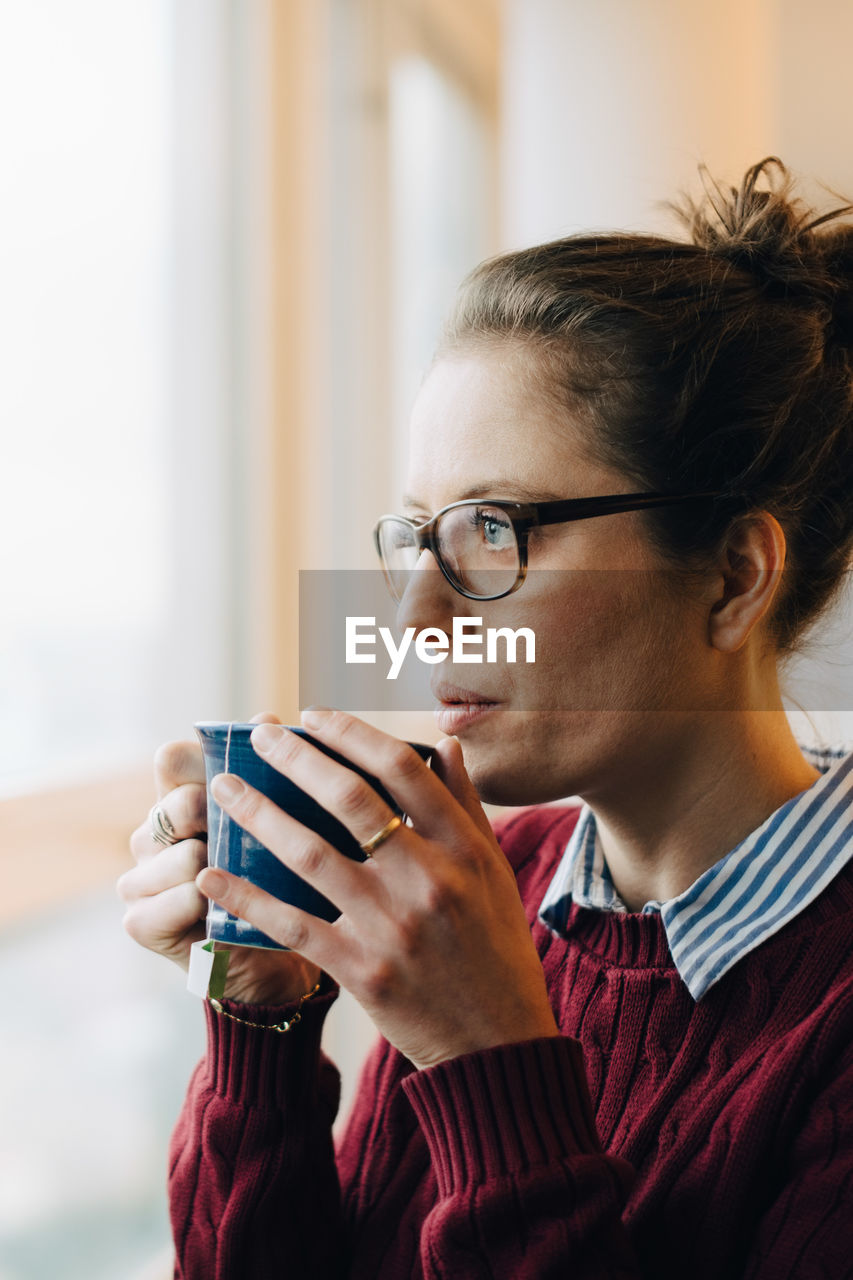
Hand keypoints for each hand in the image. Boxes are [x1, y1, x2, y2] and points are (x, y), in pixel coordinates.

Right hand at [118, 712, 321, 1004]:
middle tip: (233, 830)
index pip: (173, 759)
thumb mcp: (288, 823)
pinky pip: (167, 902)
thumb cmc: (285, 882)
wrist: (277, 959)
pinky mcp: (141, 923)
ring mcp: (142, 879)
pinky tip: (213, 908)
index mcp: (182, 800)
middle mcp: (155, 835)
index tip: (244, 766)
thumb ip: (275, 772)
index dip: (204, 758)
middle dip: (211, 813)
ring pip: (178, 854)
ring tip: (229, 876)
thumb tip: (266, 715)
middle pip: (174, 803)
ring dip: (209, 863)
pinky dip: (197, 905)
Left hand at [195, 708, 559, 1069]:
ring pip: (312, 854)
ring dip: (261, 816)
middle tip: (259, 733)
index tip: (314, 715)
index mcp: (463, 849)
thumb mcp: (494, 873)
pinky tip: (213, 877)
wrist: (498, 1045)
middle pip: (351, 799)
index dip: (353, 734)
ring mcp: (392, 926)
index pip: (403, 769)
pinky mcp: (362, 971)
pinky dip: (249, 899)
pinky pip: (293, 925)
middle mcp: (429, 879)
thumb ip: (467, 806)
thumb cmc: (496, 950)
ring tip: (224, 790)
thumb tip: (446, 743)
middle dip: (297, 758)